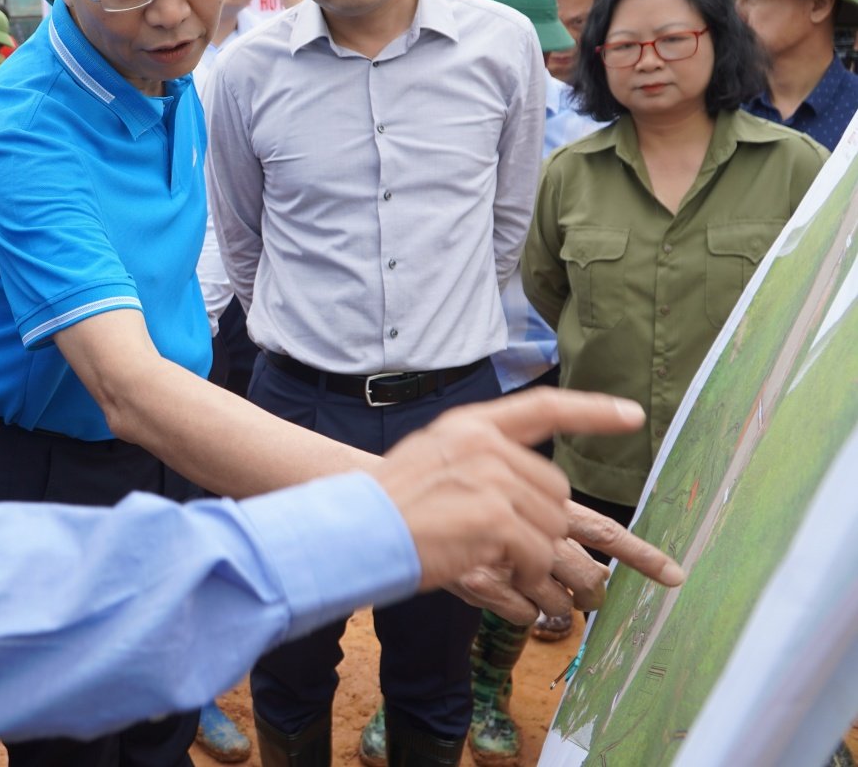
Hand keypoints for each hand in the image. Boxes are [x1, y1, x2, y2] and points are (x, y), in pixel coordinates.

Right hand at [375, 389, 684, 614]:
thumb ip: (482, 463)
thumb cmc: (389, 507)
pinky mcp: (494, 517)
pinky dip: (526, 580)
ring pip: (551, 528)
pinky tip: (496, 577)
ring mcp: (491, 478)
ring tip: (498, 566)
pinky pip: (537, 556)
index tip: (632, 415)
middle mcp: (485, 445)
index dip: (590, 412)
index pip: (543, 408)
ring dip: (535, 560)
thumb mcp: (434, 460)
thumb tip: (537, 494)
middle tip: (517, 551)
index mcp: (471, 426)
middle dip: (547, 528)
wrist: (355, 530)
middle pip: (556, 490)